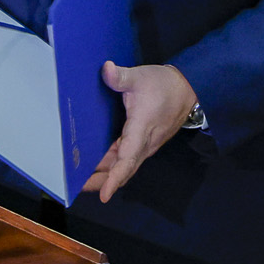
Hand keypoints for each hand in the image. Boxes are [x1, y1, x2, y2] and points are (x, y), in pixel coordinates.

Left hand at [83, 62, 197, 202]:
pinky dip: (111, 166)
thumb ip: (121, 76)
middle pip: (122, 170)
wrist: (187, 89)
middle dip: (101, 181)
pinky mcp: (143, 144)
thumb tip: (105, 68)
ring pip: (124, 166)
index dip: (115, 177)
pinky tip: (95, 165)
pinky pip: (126, 160)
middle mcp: (144, 144)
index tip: (104, 194)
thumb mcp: (140, 77)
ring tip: (80, 179)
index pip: (128, 159)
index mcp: (142, 129)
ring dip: (104, 175)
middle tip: (76, 186)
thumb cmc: (163, 85)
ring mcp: (144, 146)